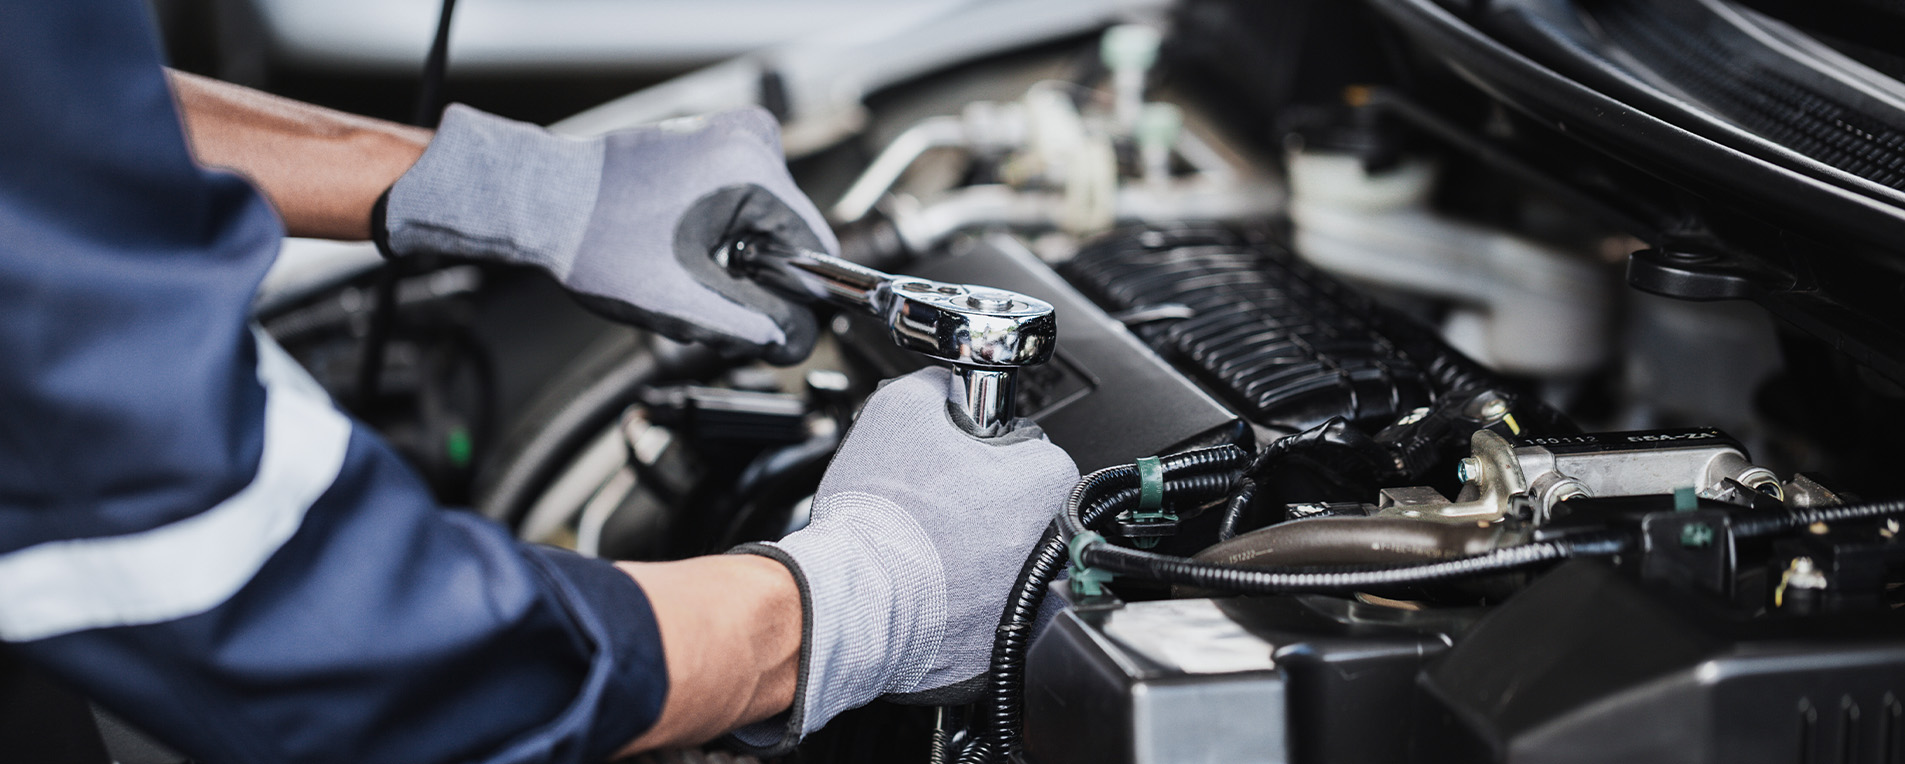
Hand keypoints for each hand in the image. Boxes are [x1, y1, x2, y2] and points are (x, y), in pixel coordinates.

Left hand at [377, 104, 832, 363]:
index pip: (816, 248)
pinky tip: (681, 245)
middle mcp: (749, 138)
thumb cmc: (596, 243)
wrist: (541, 202)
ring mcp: (730, 133)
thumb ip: (753, 326)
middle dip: (761, 277)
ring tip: (687, 269)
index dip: (801, 297)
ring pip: (769, 222)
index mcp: (751, 171)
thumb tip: (797, 340)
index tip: (769, 323)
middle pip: (792, 235)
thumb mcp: (683, 303)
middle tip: (707, 295)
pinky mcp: (712, 139)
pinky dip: (725, 232)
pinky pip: (745, 200)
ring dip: (741, 258)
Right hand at [733, 367, 1080, 750]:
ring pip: (1005, 555)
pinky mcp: (1003, 638)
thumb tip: (944, 385)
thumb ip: (935, 385)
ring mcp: (1032, 596)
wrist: (856, 599)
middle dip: (982, 498)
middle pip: (1022, 505)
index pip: (1030, 448)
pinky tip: (927, 580)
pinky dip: (963, 595)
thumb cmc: (881, 515)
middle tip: (935, 499)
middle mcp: (1053, 543)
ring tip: (926, 541)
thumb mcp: (899, 408)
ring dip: (974, 547)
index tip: (957, 457)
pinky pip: (988, 604)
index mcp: (1045, 481)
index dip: (985, 447)